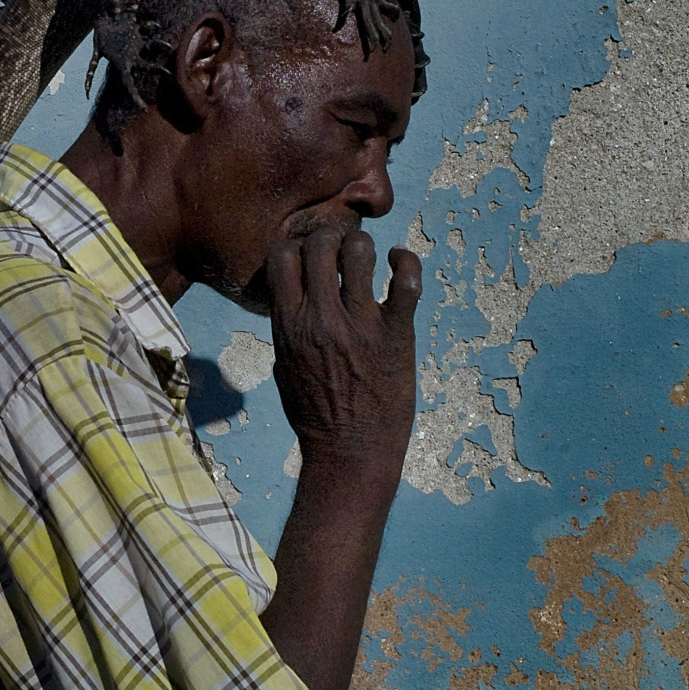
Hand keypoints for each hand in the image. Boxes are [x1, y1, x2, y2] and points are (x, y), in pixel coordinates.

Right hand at [265, 227, 419, 480]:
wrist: (351, 451)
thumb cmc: (315, 415)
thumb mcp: (284, 369)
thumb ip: (287, 331)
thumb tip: (292, 303)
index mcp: (290, 326)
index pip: (282, 257)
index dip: (295, 247)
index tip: (307, 257)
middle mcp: (322, 318)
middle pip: (320, 244)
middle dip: (329, 238)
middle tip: (339, 249)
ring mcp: (361, 323)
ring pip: (360, 252)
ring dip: (363, 247)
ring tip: (368, 257)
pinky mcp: (397, 333)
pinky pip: (406, 280)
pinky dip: (405, 261)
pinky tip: (399, 261)